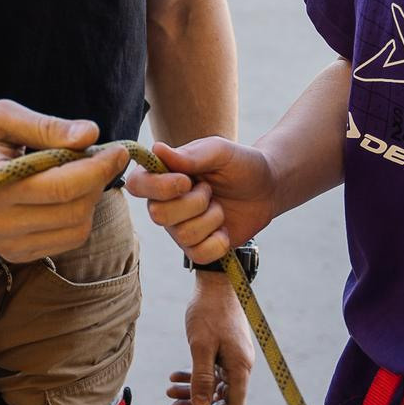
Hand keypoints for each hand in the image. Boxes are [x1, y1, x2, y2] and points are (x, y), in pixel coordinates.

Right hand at [0, 101, 127, 262]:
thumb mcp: (3, 117)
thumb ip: (47, 126)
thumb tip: (91, 133)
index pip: (61, 187)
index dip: (98, 168)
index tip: (118, 149)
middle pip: (74, 210)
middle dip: (97, 181)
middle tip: (99, 155)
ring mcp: (5, 246)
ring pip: (76, 229)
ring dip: (89, 199)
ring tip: (77, 171)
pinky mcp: (14, 255)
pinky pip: (66, 240)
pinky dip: (76, 215)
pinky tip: (64, 192)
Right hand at [125, 137, 277, 264]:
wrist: (267, 188)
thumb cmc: (240, 164)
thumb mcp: (220, 152)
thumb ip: (190, 155)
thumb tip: (157, 149)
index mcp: (163, 175)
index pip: (137, 184)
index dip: (158, 187)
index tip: (186, 181)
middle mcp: (164, 203)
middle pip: (158, 214)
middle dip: (194, 203)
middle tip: (209, 190)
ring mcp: (179, 228)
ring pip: (183, 235)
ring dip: (211, 219)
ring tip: (220, 206)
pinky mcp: (197, 248)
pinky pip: (199, 255)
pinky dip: (218, 242)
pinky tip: (224, 229)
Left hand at [167, 274, 254, 404]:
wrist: (216, 283)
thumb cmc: (209, 312)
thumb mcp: (200, 345)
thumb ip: (201, 377)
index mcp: (240, 366)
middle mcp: (240, 365)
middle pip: (222, 397)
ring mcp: (233, 357)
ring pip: (214, 384)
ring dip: (193, 391)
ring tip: (169, 392)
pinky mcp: (225, 349)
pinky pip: (211, 370)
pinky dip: (194, 375)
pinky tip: (174, 375)